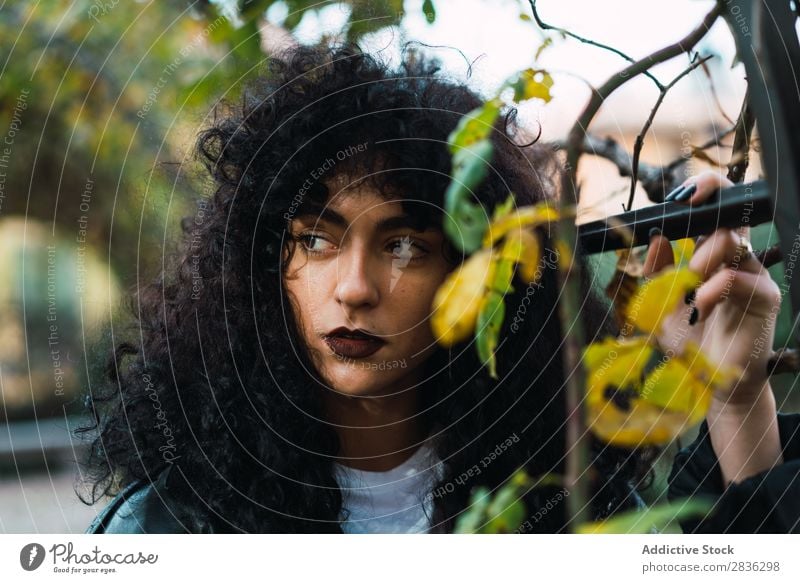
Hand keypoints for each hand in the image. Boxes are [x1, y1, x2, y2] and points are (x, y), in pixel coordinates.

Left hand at [644, 170, 781, 404]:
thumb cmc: (687, 341)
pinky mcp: (765, 299)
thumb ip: (656, 272)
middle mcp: (736, 259)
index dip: (704, 192)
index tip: (679, 196)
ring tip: (686, 283)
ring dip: (702, 256)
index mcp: (710, 254)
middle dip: (705, 212)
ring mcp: (754, 276)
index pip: (715, 209)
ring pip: (733, 242)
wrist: (709, 383)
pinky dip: (712, 289)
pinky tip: (699, 306)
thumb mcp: (659, 305)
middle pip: (732, 213)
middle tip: (680, 222)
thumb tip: (656, 237)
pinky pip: (739, 279)